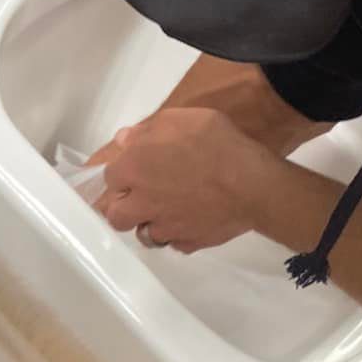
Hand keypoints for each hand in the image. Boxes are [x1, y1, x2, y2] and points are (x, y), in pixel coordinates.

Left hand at [93, 107, 277, 254]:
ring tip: (168, 210)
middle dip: (124, 207)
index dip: (123, 172)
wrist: (251, 183)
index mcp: (134, 168)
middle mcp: (142, 202)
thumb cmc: (215, 143)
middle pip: (116, 216)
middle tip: (142, 196)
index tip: (137, 166)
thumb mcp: (180, 118)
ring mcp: (165, 227)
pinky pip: (175, 243)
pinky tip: (192, 220)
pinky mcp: (188, 243)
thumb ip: (147, 130)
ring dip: (151, 223)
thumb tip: (125, 139)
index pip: (109, 177)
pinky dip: (179, 234)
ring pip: (144, 234)